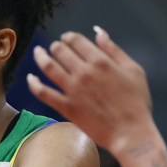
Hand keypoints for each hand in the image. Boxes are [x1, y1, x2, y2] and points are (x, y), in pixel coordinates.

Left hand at [27, 27, 154, 154]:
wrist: (130, 132)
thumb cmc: (136, 102)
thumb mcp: (134, 70)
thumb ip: (115, 51)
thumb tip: (100, 34)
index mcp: (100, 61)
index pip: (77, 41)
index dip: (69, 37)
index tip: (67, 38)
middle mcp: (83, 72)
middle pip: (61, 51)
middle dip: (56, 46)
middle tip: (55, 47)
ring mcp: (72, 90)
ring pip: (48, 67)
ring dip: (40, 57)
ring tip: (37, 53)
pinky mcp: (66, 106)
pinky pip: (43, 93)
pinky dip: (34, 84)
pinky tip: (30, 78)